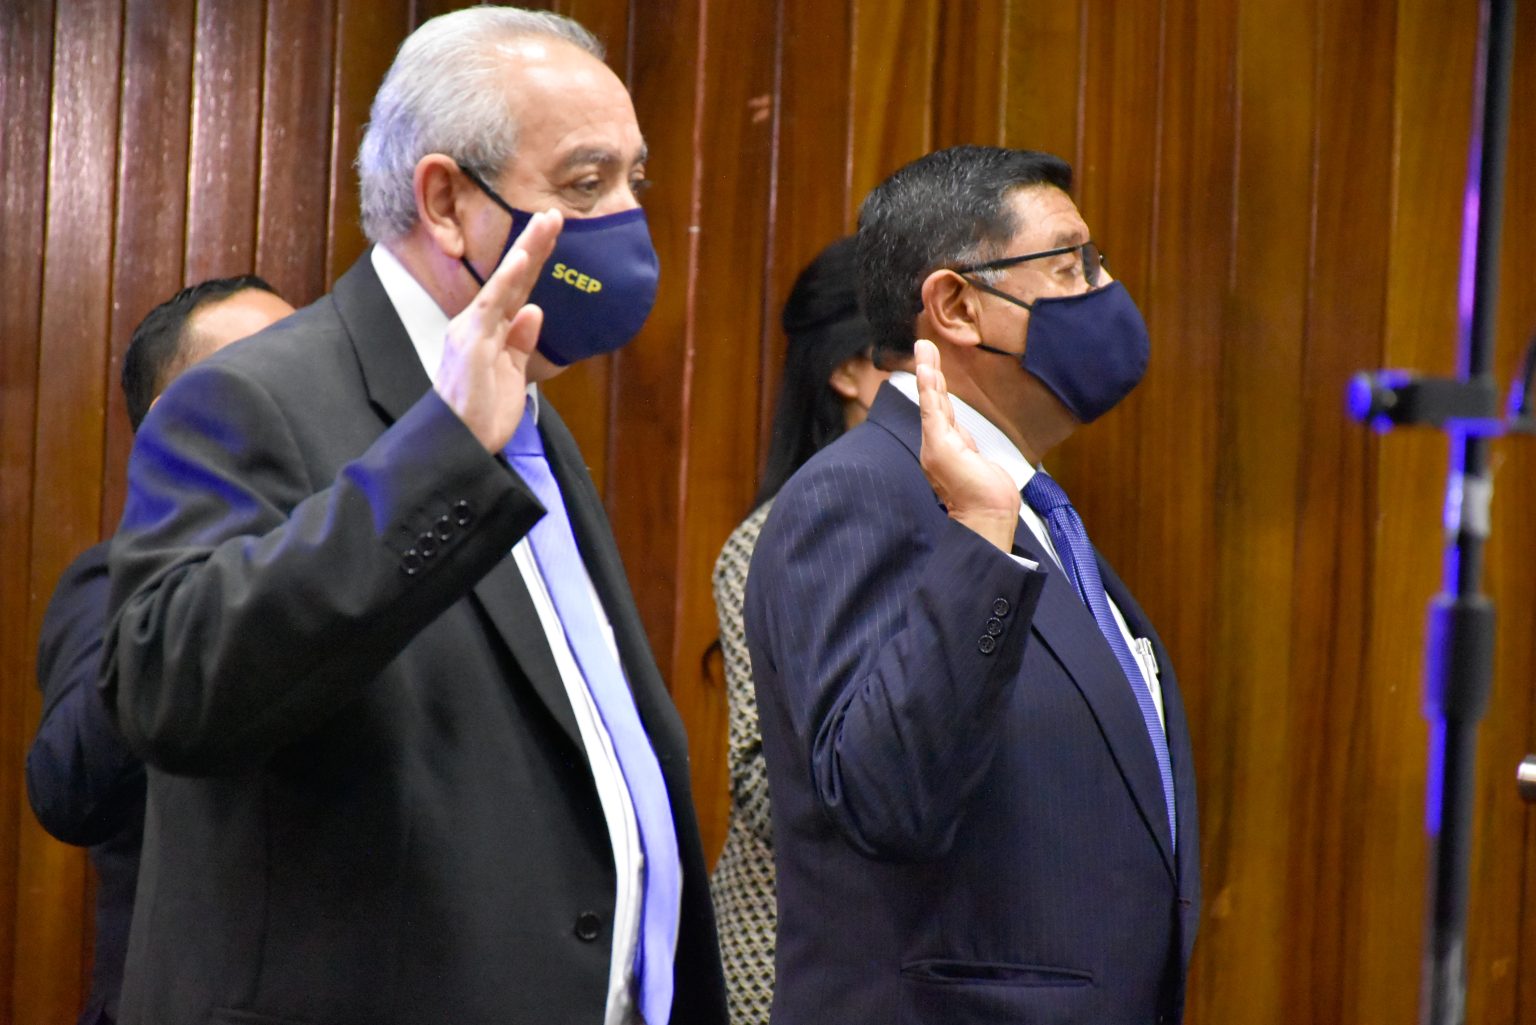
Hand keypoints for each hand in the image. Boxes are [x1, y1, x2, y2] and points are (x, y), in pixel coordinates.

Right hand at [435, 209, 563, 450]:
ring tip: (547, 223)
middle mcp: (479, 323)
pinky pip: (492, 304)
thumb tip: (535, 311)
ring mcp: (472, 329)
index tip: (554, 235)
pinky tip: (522, 258)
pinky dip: (507, 280)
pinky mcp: (469, 340)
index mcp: (491, 331)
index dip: (537, 262)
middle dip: (535, 245)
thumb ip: (521, 342)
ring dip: (527, 251)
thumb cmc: (483, 414)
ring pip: (505, 282)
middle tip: (555, 214)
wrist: (461, 442)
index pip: (519, 290)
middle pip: (514, 278)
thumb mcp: (514, 374)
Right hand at [915, 339, 1020, 551]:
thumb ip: (970, 449)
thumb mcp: (980, 464)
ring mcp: (934, 444)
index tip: (933, 366)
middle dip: (929, 371)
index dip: (937, 387)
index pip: (941, 411)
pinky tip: (926, 369)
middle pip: (933, 400)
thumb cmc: (987, 498)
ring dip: (927, 371)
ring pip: (931, 400)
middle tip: (923, 346)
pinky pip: (932, 408)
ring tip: (923, 347)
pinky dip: (928, 387)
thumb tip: (968, 441)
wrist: (987, 515)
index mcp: (945, 448)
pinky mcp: (937, 444)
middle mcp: (935, 444)